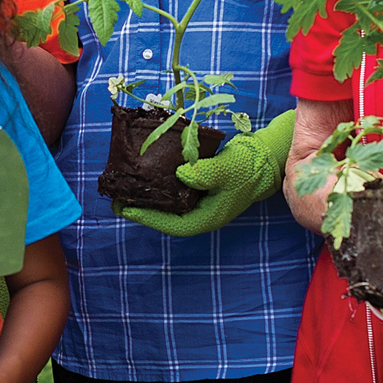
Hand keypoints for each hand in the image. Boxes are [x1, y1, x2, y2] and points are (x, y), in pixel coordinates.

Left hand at [118, 111, 296, 236]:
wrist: (265, 157)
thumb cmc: (249, 167)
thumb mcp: (227, 169)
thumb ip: (205, 174)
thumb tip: (180, 175)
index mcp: (208, 217)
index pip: (173, 224)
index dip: (149, 218)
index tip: (126, 209)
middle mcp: (201, 212)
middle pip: (167, 217)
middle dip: (143, 210)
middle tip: (117, 200)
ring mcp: (200, 201)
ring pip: (169, 205)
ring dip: (148, 198)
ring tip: (125, 189)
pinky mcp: (198, 188)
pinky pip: (174, 192)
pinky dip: (159, 185)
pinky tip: (145, 176)